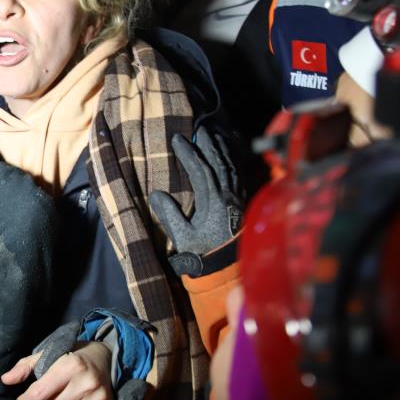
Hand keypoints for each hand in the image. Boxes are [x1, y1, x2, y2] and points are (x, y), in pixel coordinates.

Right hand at [149, 127, 241, 271]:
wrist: (231, 269)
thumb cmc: (205, 254)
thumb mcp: (183, 238)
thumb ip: (170, 216)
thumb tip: (156, 194)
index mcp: (213, 201)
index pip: (200, 170)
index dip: (188, 153)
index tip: (177, 139)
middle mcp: (229, 195)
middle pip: (219, 163)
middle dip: (208, 144)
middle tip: (199, 130)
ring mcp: (238, 198)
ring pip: (231, 166)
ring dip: (223, 149)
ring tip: (215, 135)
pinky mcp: (244, 202)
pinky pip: (240, 175)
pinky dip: (235, 161)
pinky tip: (232, 154)